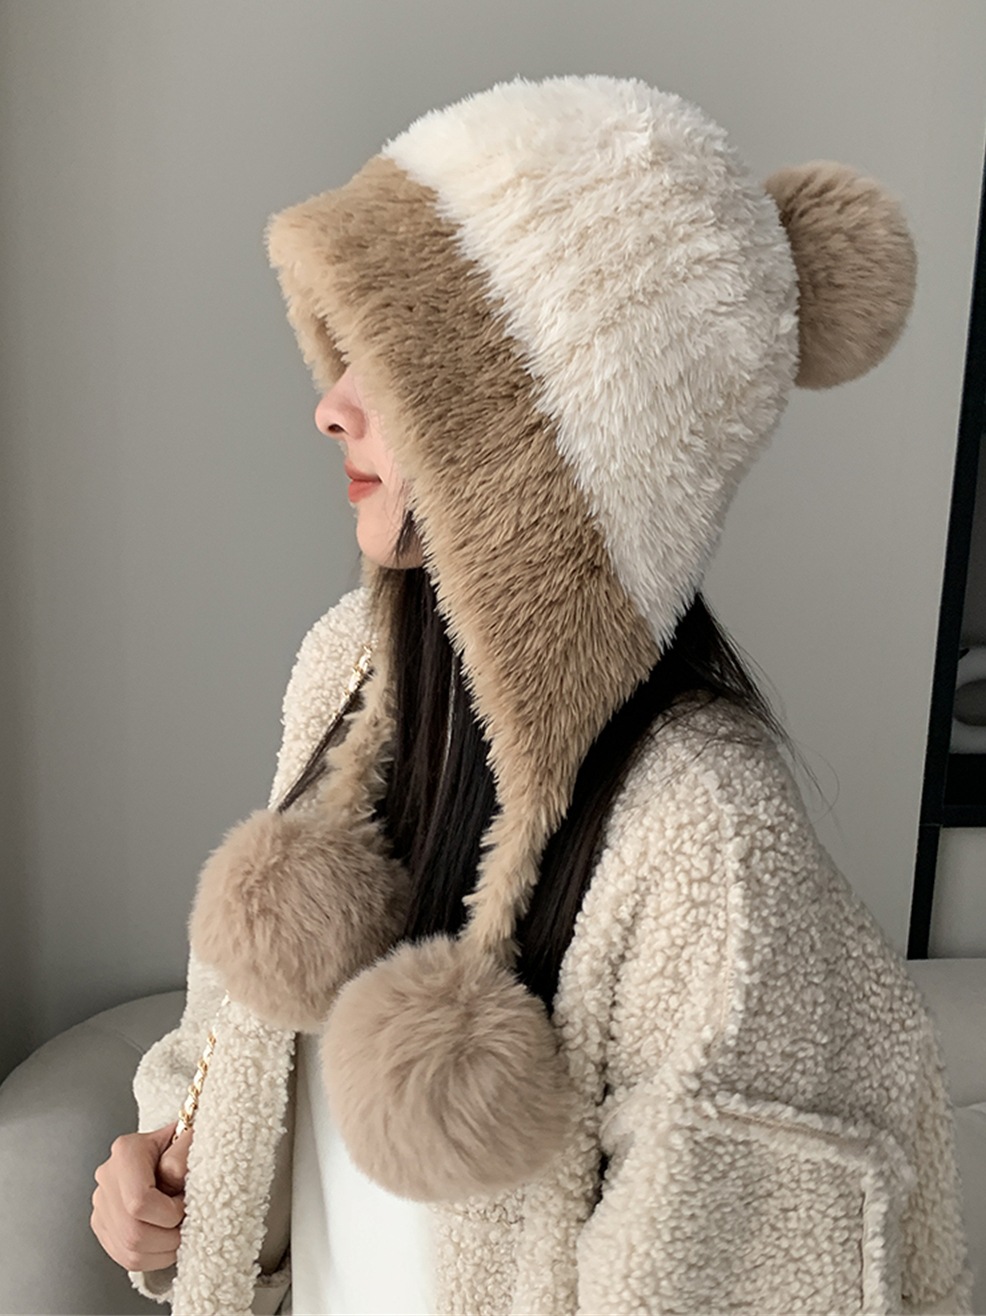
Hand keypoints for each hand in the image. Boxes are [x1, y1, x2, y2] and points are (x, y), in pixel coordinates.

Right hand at [90, 1119, 191, 1273]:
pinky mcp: (104, 1225)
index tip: (187, 1205)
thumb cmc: (182, 1143)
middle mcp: (108, 1177)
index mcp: (127, 1152)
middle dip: (168, 1237)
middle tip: (187, 1225)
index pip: (139, 1201)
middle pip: (133, 1232)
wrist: (173, 1145)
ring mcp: (102, 1204)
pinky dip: (152, 1258)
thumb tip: (173, 1179)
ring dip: (162, 1252)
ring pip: (129, 1251)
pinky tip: (167, 1243)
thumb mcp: (190, 1137)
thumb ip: (183, 1155)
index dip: (169, 1213)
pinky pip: (125, 1257)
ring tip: (179, 1234)